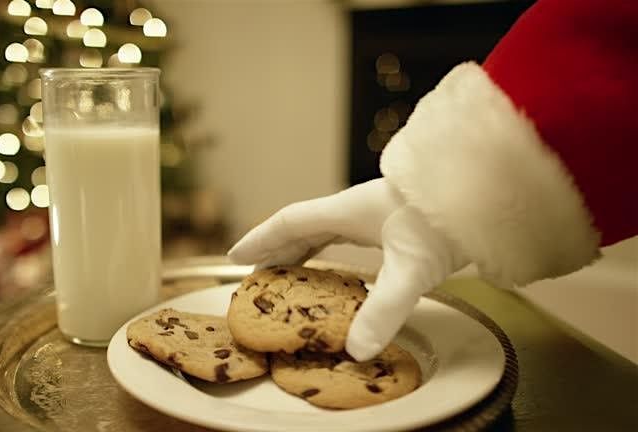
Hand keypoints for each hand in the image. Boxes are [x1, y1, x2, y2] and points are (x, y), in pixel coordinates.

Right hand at [228, 178, 467, 360]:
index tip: (236, 255)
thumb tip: (357, 349)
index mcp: (347, 211)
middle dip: (275, 250)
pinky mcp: (391, 222)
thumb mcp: (411, 268)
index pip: (290, 221)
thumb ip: (384, 308)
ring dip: (299, 251)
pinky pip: (344, 237)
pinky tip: (335, 268)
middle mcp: (354, 209)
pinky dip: (328, 252)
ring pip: (323, 231)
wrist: (484, 192)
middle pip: (302, 227)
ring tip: (285, 275)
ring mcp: (373, 213)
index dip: (261, 239)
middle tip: (255, 275)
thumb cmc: (446, 219)